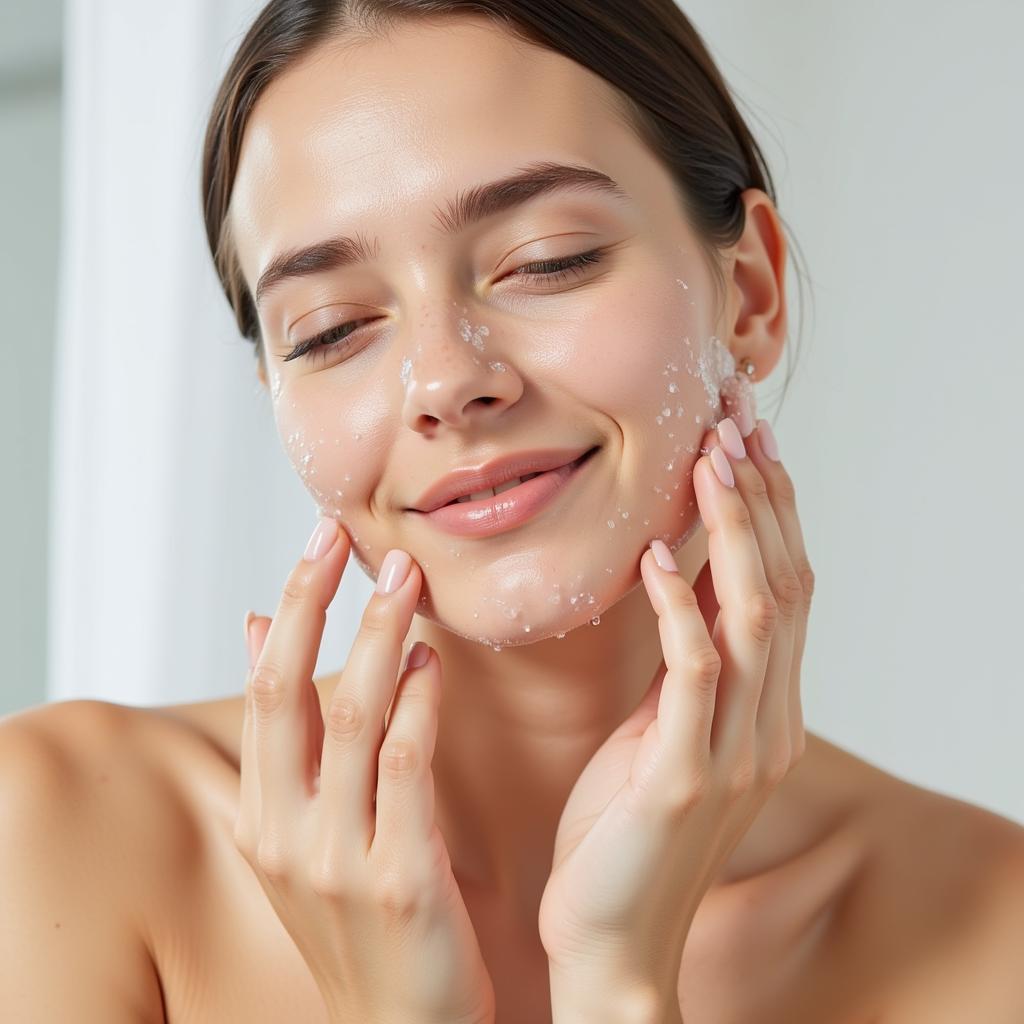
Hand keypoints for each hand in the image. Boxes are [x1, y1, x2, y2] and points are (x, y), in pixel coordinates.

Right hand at [237, 523, 495, 1023]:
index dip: (286, 606)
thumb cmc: (360, 920)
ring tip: (405, 579)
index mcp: (262, 814)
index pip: (262, 687)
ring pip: (351, 720)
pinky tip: (435, 661)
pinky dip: (419, 706)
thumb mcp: (301, 829)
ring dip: (378, 637)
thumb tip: (249, 629)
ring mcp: (337, 858)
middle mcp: (285, 831)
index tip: (316, 540)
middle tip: (349, 537)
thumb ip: (289, 735)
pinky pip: (407, 770)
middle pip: (285, 692)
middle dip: (314, 604)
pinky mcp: (398, 879)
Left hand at [539, 416, 811, 1014]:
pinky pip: (695, 674)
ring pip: (754, 616)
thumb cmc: (622, 828)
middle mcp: (766, 723)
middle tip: (736, 415)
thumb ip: (681, 662)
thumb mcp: (658, 729)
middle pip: (782, 584)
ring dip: (733, 531)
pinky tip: (654, 559)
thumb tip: (672, 576)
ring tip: (712, 458)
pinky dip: (681, 608)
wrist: (609, 936)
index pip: (780, 587)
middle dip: (760, 495)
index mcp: (761, 710)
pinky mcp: (686, 776)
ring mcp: (734, 750)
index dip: (767, 508)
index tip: (743, 436)